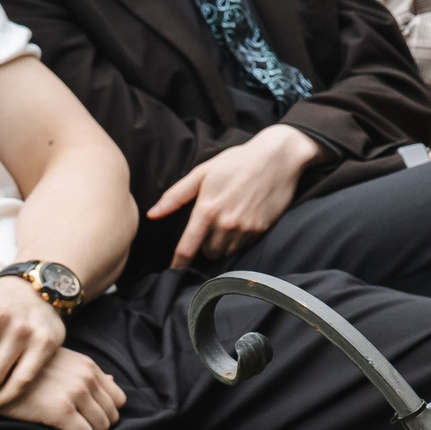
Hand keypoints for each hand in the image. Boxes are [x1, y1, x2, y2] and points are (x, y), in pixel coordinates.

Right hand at [0, 347, 125, 429]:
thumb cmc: (25, 370)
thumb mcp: (61, 362)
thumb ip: (86, 372)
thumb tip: (113, 379)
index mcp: (88, 366)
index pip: (119, 399)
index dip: (106, 411)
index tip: (88, 416)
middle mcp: (86, 377)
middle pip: (113, 416)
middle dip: (97, 425)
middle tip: (76, 426)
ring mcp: (75, 392)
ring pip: (101, 427)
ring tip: (66, 428)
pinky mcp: (60, 409)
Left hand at [147, 125, 322, 267]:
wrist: (277, 158)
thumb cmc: (237, 161)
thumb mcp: (203, 173)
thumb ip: (176, 196)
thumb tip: (152, 214)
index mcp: (207, 210)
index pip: (188, 247)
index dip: (178, 263)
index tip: (173, 271)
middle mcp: (226, 224)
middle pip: (208, 253)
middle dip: (206, 245)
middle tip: (210, 227)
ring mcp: (246, 229)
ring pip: (227, 251)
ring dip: (223, 244)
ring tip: (227, 223)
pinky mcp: (262, 230)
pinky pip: (244, 245)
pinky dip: (240, 238)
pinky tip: (243, 219)